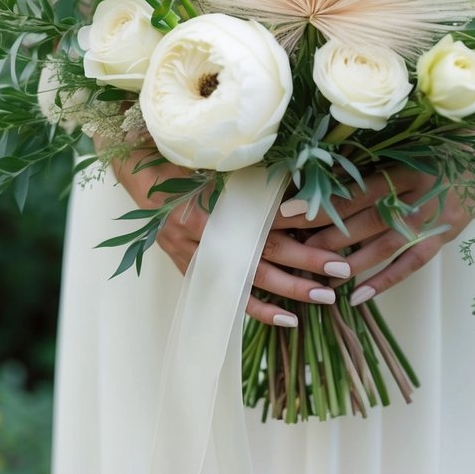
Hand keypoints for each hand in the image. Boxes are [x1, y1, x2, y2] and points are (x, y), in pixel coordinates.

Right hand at [111, 147, 352, 328]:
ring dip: (291, 288)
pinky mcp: (191, 266)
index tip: (334, 221)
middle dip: (305, 260)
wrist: (132, 167)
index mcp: (208, 199)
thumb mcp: (209, 155)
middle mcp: (203, 231)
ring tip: (325, 296)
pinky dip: (257, 308)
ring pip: (250, 277)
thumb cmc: (175, 154)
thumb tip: (296, 169)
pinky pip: (227, 294)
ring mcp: (195, 253)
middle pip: (263, 249)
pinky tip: (287, 319)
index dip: (299, 217)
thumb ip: (246, 167)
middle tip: (342, 268)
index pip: (263, 211)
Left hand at [273, 166, 474, 304]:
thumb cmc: (445, 145)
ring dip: (350, 262)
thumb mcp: (410, 146)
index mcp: (404, 167)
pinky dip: (386, 280)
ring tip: (318, 276)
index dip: (321, 203)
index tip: (288, 212)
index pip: (355, 191)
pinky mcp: (445, 235)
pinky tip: (360, 295)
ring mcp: (433, 218)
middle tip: (291, 247)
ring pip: (385, 245)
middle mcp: (416, 194)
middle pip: (365, 219)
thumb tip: (329, 175)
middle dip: (325, 234)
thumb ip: (376, 162)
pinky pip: (413, 263)